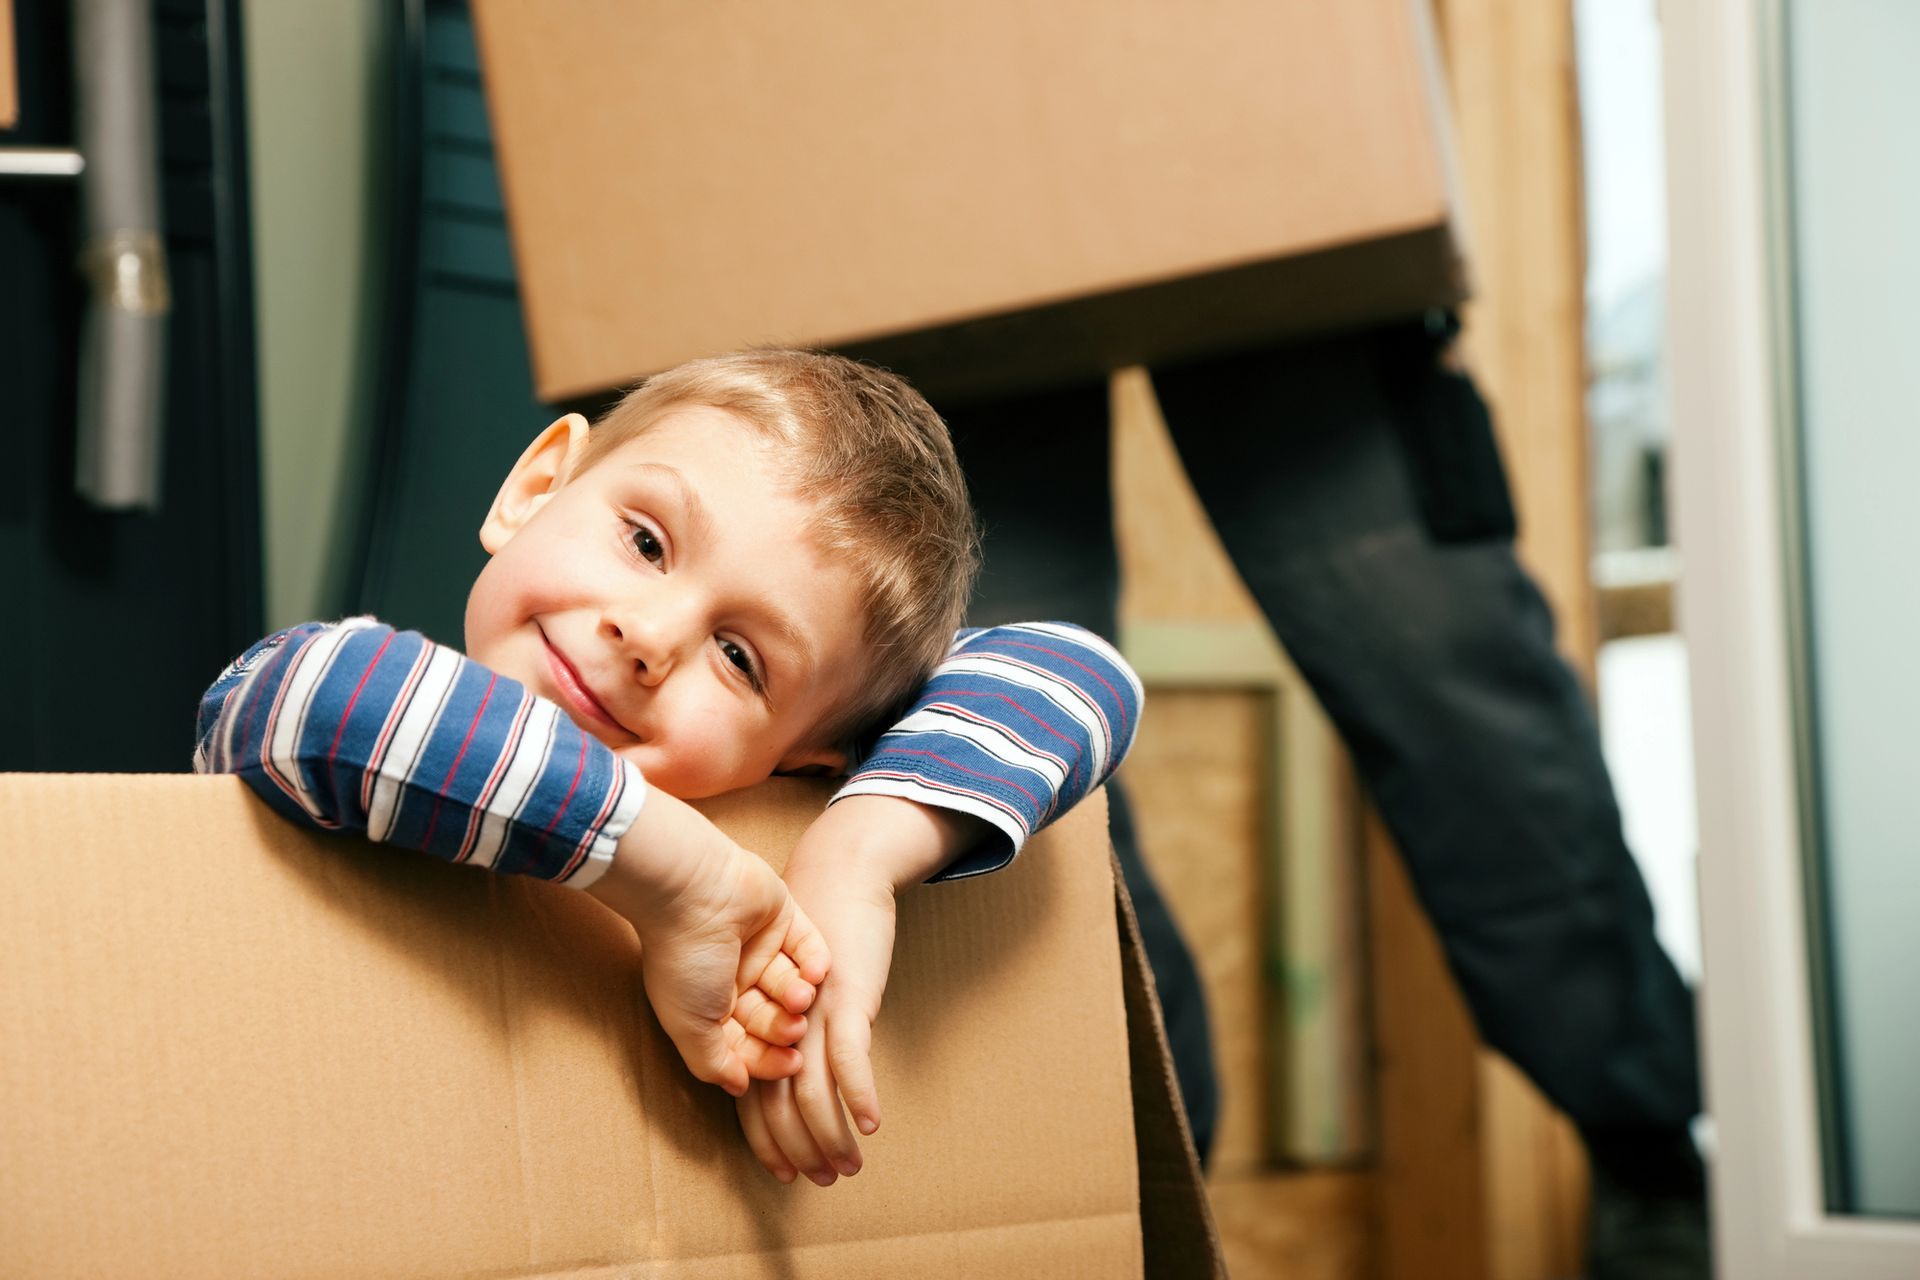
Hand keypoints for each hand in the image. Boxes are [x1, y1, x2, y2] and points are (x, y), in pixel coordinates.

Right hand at [588, 789, 830, 1096]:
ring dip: (801, 996)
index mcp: (707, 1006)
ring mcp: (759, 947)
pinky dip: (817, 963)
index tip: (790, 1064)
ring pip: (792, 985)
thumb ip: (714, 1061)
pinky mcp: (783, 917)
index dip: (769, 1060)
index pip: (746, 1046)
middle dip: (787, 1030)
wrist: (692, 890)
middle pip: (773, 1019)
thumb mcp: (691, 1024)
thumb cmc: (685, 959)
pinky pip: (809, 947)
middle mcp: (733, 980)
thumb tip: (737, 1088)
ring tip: (799, 995)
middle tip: (794, 1030)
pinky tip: (816, 972)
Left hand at [736, 867, 893, 1183]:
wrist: (840, 878)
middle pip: (778, 1103)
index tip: (786, 1175)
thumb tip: (801, 1080)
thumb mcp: (797, 988)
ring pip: (811, 1091)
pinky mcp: (845, 998)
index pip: (754, 1097)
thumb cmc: (820, 937)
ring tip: (848, 1167)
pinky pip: (849, 1058)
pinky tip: (870, 1123)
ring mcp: (811, 1014)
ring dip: (831, 1136)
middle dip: (800, 1149)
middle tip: (823, 1181)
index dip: (767, 1141)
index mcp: (761, 1025)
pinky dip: (858, 1095)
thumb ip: (793, 1030)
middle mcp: (778, 1025)